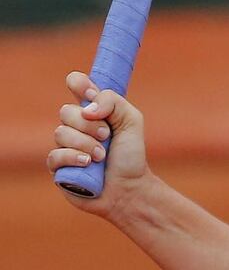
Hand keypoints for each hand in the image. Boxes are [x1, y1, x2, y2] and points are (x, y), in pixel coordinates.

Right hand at [47, 71, 152, 219]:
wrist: (129, 187)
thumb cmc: (131, 154)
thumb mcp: (132, 120)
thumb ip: (113, 102)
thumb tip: (87, 109)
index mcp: (94, 110)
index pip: (77, 85)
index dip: (78, 83)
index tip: (90, 93)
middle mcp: (77, 125)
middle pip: (67, 111)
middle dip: (89, 124)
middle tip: (106, 135)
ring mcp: (65, 145)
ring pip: (60, 132)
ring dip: (85, 144)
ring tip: (101, 155)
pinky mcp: (58, 166)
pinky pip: (54, 155)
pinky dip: (73, 158)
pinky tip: (88, 164)